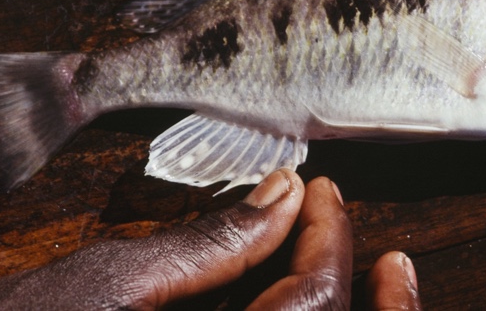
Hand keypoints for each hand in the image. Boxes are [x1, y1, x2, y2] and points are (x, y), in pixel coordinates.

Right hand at [0, 170, 420, 309]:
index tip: (321, 186)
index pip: (315, 303)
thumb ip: (209, 243)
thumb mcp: (111, 283)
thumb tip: (283, 192)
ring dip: (347, 304)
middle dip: (366, 288)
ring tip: (369, 264)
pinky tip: (299, 286)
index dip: (329, 236)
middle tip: (375, 242)